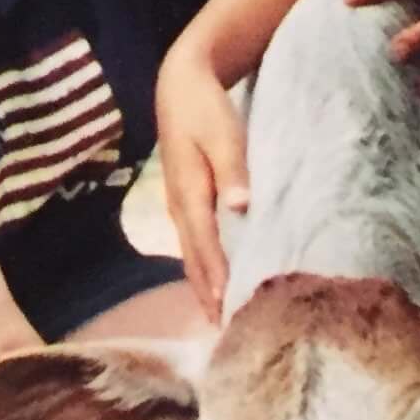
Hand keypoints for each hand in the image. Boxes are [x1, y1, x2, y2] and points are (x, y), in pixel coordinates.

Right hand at [154, 54, 248, 317]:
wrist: (179, 85)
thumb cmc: (204, 107)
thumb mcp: (222, 132)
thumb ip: (233, 170)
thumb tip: (242, 206)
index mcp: (188, 192)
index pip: (205, 244)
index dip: (216, 277)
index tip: (227, 308)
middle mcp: (178, 206)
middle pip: (193, 260)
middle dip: (207, 295)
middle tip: (223, 334)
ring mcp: (178, 206)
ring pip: (191, 256)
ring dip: (203, 288)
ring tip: (216, 322)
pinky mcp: (185, 203)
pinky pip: (193, 245)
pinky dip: (202, 270)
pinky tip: (212, 285)